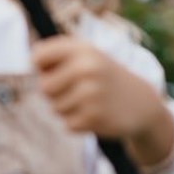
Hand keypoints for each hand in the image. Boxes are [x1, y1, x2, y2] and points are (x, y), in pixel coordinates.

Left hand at [32, 35, 173, 168]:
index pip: (38, 56)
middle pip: (44, 87)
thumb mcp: (89, 57)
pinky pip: (68, 125)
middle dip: (56, 93)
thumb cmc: (105, 78)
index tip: (55, 70)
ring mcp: (92, 93)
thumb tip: (31, 60)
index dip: (42, 67)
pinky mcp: (94, 117)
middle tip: (78, 90)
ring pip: (55, 108)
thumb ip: (58, 55)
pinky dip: (79, 123)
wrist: (142, 103)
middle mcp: (88, 68)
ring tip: (91, 102)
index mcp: (84, 49)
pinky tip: (97, 115)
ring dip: (69, 109)